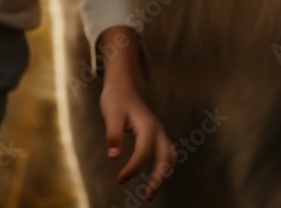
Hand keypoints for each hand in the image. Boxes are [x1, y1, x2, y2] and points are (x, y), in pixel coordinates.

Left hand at [100, 81, 176, 197]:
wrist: (124, 85)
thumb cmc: (117, 98)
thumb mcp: (111, 113)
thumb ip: (113, 133)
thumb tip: (114, 156)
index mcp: (147, 125)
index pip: (143, 152)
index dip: (133, 168)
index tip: (120, 179)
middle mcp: (156, 129)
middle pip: (165, 156)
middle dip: (159, 177)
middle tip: (148, 195)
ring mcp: (158, 132)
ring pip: (169, 155)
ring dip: (164, 174)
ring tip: (152, 191)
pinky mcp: (156, 134)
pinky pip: (166, 153)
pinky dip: (164, 167)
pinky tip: (154, 177)